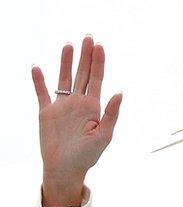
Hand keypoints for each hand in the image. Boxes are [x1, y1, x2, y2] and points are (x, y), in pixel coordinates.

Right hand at [32, 36, 122, 206]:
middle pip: (83, 73)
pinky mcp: (46, 113)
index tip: (99, 46)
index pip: (97, 79)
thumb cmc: (88, 155)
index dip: (99, 62)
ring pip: (64, 78)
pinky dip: (39, 81)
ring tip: (68, 45)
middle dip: (85, 56)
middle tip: (88, 37)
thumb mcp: (104, 135)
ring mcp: (62, 106)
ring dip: (65, 62)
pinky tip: (37, 68)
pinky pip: (42, 93)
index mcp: (94, 106)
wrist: (66, 169)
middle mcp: (78, 102)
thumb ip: (111, 114)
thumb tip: (119, 92)